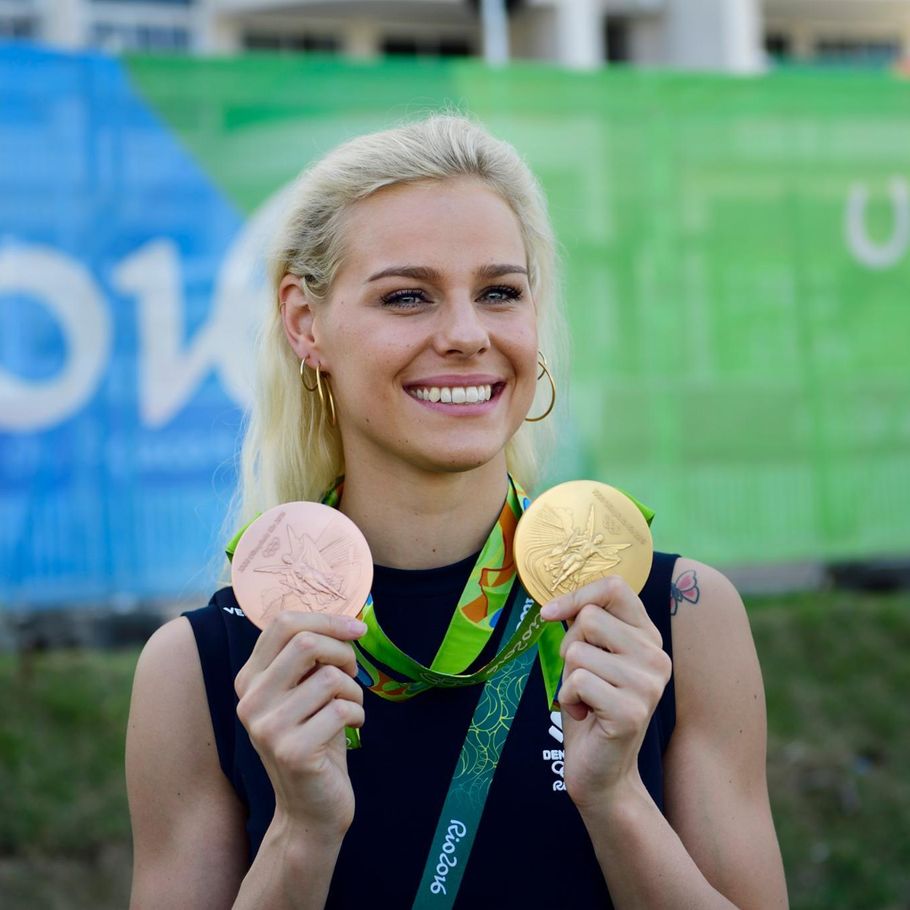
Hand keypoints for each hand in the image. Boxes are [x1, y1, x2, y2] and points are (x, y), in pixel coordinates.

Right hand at [234, 612, 366, 837]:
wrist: (310, 809)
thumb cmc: (315, 740)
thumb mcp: (303, 693)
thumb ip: (309, 659)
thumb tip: (346, 619)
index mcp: (250, 679)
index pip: (283, 623)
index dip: (326, 619)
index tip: (356, 629)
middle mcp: (250, 700)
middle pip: (305, 643)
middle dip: (343, 652)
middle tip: (353, 673)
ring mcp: (267, 727)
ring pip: (330, 678)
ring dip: (354, 691)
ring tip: (350, 708)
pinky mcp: (292, 751)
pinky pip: (341, 710)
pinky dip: (358, 715)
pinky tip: (351, 729)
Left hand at [540, 576, 671, 812]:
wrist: (602, 770)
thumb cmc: (591, 706)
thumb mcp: (592, 656)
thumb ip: (587, 626)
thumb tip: (555, 603)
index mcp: (648, 636)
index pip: (615, 587)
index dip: (577, 595)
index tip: (550, 613)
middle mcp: (656, 656)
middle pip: (589, 619)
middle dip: (570, 646)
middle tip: (583, 676)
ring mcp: (648, 684)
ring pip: (578, 651)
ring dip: (568, 677)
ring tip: (586, 699)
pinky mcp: (631, 710)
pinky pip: (577, 681)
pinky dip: (568, 699)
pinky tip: (585, 716)